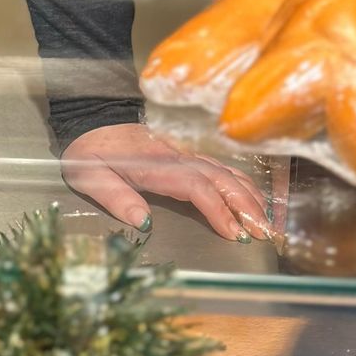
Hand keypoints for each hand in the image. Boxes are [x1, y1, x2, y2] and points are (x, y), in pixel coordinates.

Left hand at [61, 124, 271, 242]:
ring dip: (248, 193)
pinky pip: (218, 165)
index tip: (234, 233)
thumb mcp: (89, 177)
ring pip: (223, 170)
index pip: (195, 186)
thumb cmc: (88, 153)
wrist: (87, 121)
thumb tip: (144, 221)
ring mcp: (181, 151)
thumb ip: (116, 198)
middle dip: (245, 205)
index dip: (218, 209)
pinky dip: (240, 181)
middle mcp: (174, 155)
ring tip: (267, 219)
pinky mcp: (183, 151)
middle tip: (265, 233)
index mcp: (153, 164)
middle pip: (219, 177)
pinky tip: (252, 194)